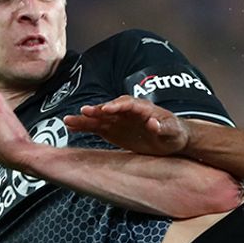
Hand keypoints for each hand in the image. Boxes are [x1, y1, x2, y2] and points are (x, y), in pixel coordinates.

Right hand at [64, 96, 189, 155]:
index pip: (128, 103)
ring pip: (100, 118)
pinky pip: (96, 127)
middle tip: (85, 112)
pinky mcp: (113, 130)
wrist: (172, 139)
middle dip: (98, 110)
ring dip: (85, 119)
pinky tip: (71, 127)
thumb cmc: (174, 133)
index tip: (107, 109)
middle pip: (110, 108)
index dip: (117, 105)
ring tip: (69, 120)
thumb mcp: (173, 131)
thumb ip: (163, 127)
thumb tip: (153, 123)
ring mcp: (119, 120)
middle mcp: (128, 112)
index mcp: (143, 108)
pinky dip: (84, 127)